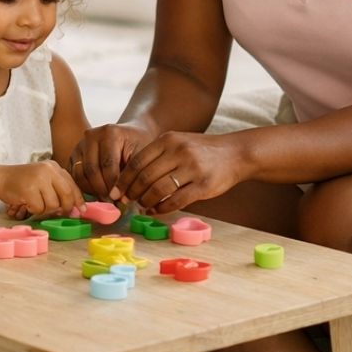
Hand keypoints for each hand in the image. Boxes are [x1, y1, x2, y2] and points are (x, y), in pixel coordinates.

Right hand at [0, 161, 84, 219]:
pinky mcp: (29, 189)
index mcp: (53, 166)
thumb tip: (75, 208)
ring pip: (53, 204)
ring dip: (45, 209)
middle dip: (65, 208)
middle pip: (66, 195)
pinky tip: (26, 202)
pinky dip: (33, 210)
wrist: (0, 178)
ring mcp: (38, 179)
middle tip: (59, 213)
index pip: (72, 185)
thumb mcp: (43, 179)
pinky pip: (39, 209)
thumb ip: (58, 189)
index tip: (82, 210)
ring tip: (35, 202)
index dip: (78, 199)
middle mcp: (48, 170)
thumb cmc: (23, 182)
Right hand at [69, 123, 151, 202]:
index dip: (113, 185)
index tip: (120, 199)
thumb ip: (132, 174)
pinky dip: (84, 187)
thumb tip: (120, 198)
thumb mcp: (142, 155)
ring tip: (105, 198)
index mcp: (109, 132)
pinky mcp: (74, 155)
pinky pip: (74, 176)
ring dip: (92, 190)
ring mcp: (80, 145)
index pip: (107, 164)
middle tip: (112, 202)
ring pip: (80, 175)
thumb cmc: (139, 146)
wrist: (130, 135)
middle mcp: (91, 136)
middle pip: (91, 170)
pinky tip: (97, 193)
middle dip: (102, 190)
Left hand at [114, 131, 247, 213]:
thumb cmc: (201, 150)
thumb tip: (130, 178)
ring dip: (145, 201)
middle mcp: (178, 152)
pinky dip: (162, 208)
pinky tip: (156, 211)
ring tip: (141, 206)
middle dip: (132, 192)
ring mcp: (191, 169)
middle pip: (145, 176)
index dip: (124, 178)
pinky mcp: (203, 186)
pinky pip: (176, 200)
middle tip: (125, 201)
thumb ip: (157, 155)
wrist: (235, 153)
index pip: (137, 161)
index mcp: (168, 140)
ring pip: (159, 189)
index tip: (116, 190)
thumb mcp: (178, 142)